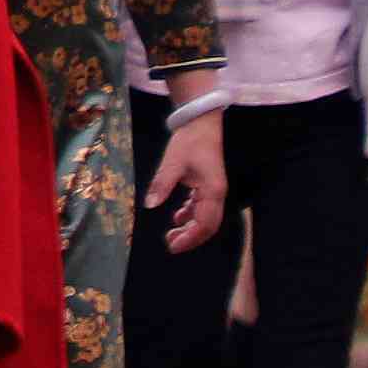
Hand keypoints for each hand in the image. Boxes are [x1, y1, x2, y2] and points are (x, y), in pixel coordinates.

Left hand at [148, 101, 232, 252]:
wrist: (200, 121)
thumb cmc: (189, 141)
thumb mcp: (173, 163)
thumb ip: (162, 184)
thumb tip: (150, 205)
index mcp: (212, 191)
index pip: (204, 224)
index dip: (190, 239)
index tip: (173, 246)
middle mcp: (217, 193)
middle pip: (208, 225)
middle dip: (191, 237)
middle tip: (170, 244)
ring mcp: (213, 189)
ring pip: (205, 217)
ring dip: (190, 227)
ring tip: (172, 234)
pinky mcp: (207, 184)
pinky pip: (202, 206)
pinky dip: (191, 214)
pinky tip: (178, 216)